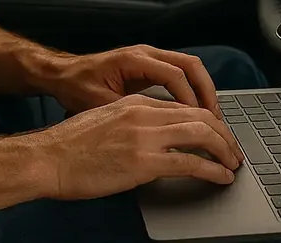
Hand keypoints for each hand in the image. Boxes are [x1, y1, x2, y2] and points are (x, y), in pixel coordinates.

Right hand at [31, 94, 243, 199]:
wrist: (47, 157)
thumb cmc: (69, 146)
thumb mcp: (104, 121)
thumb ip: (132, 124)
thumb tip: (152, 140)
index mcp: (135, 102)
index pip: (184, 106)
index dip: (208, 121)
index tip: (217, 137)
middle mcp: (144, 113)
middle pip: (200, 116)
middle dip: (224, 135)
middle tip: (233, 152)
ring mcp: (145, 137)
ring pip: (202, 134)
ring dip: (224, 151)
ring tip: (232, 165)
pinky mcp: (143, 162)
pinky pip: (191, 163)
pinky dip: (212, 170)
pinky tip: (220, 178)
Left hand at [45, 45, 222, 117]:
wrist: (61, 75)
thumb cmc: (74, 87)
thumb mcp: (97, 104)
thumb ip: (126, 114)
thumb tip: (151, 133)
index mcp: (134, 60)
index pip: (175, 75)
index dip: (190, 99)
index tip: (200, 122)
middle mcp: (146, 54)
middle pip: (190, 65)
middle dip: (207, 92)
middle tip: (217, 119)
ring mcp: (149, 58)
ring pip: (188, 68)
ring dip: (203, 90)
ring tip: (213, 118)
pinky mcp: (148, 68)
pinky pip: (179, 75)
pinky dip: (192, 91)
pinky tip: (196, 112)